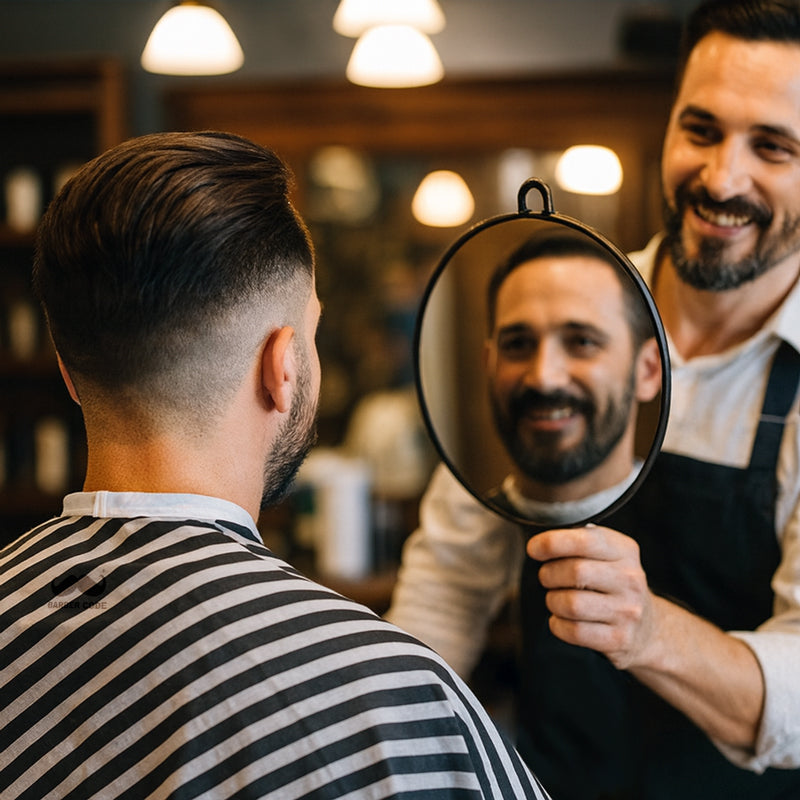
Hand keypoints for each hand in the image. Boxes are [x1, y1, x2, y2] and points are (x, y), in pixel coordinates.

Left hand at [526, 525, 656, 669]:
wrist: (647, 628)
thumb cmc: (614, 584)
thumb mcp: (607, 555)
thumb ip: (580, 542)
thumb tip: (543, 542)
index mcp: (625, 551)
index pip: (585, 540)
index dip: (552, 543)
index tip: (534, 549)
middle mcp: (630, 579)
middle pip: (575, 572)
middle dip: (549, 574)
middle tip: (547, 577)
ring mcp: (627, 611)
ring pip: (571, 604)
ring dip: (553, 601)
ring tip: (556, 599)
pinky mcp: (618, 639)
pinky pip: (573, 631)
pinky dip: (558, 625)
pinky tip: (562, 620)